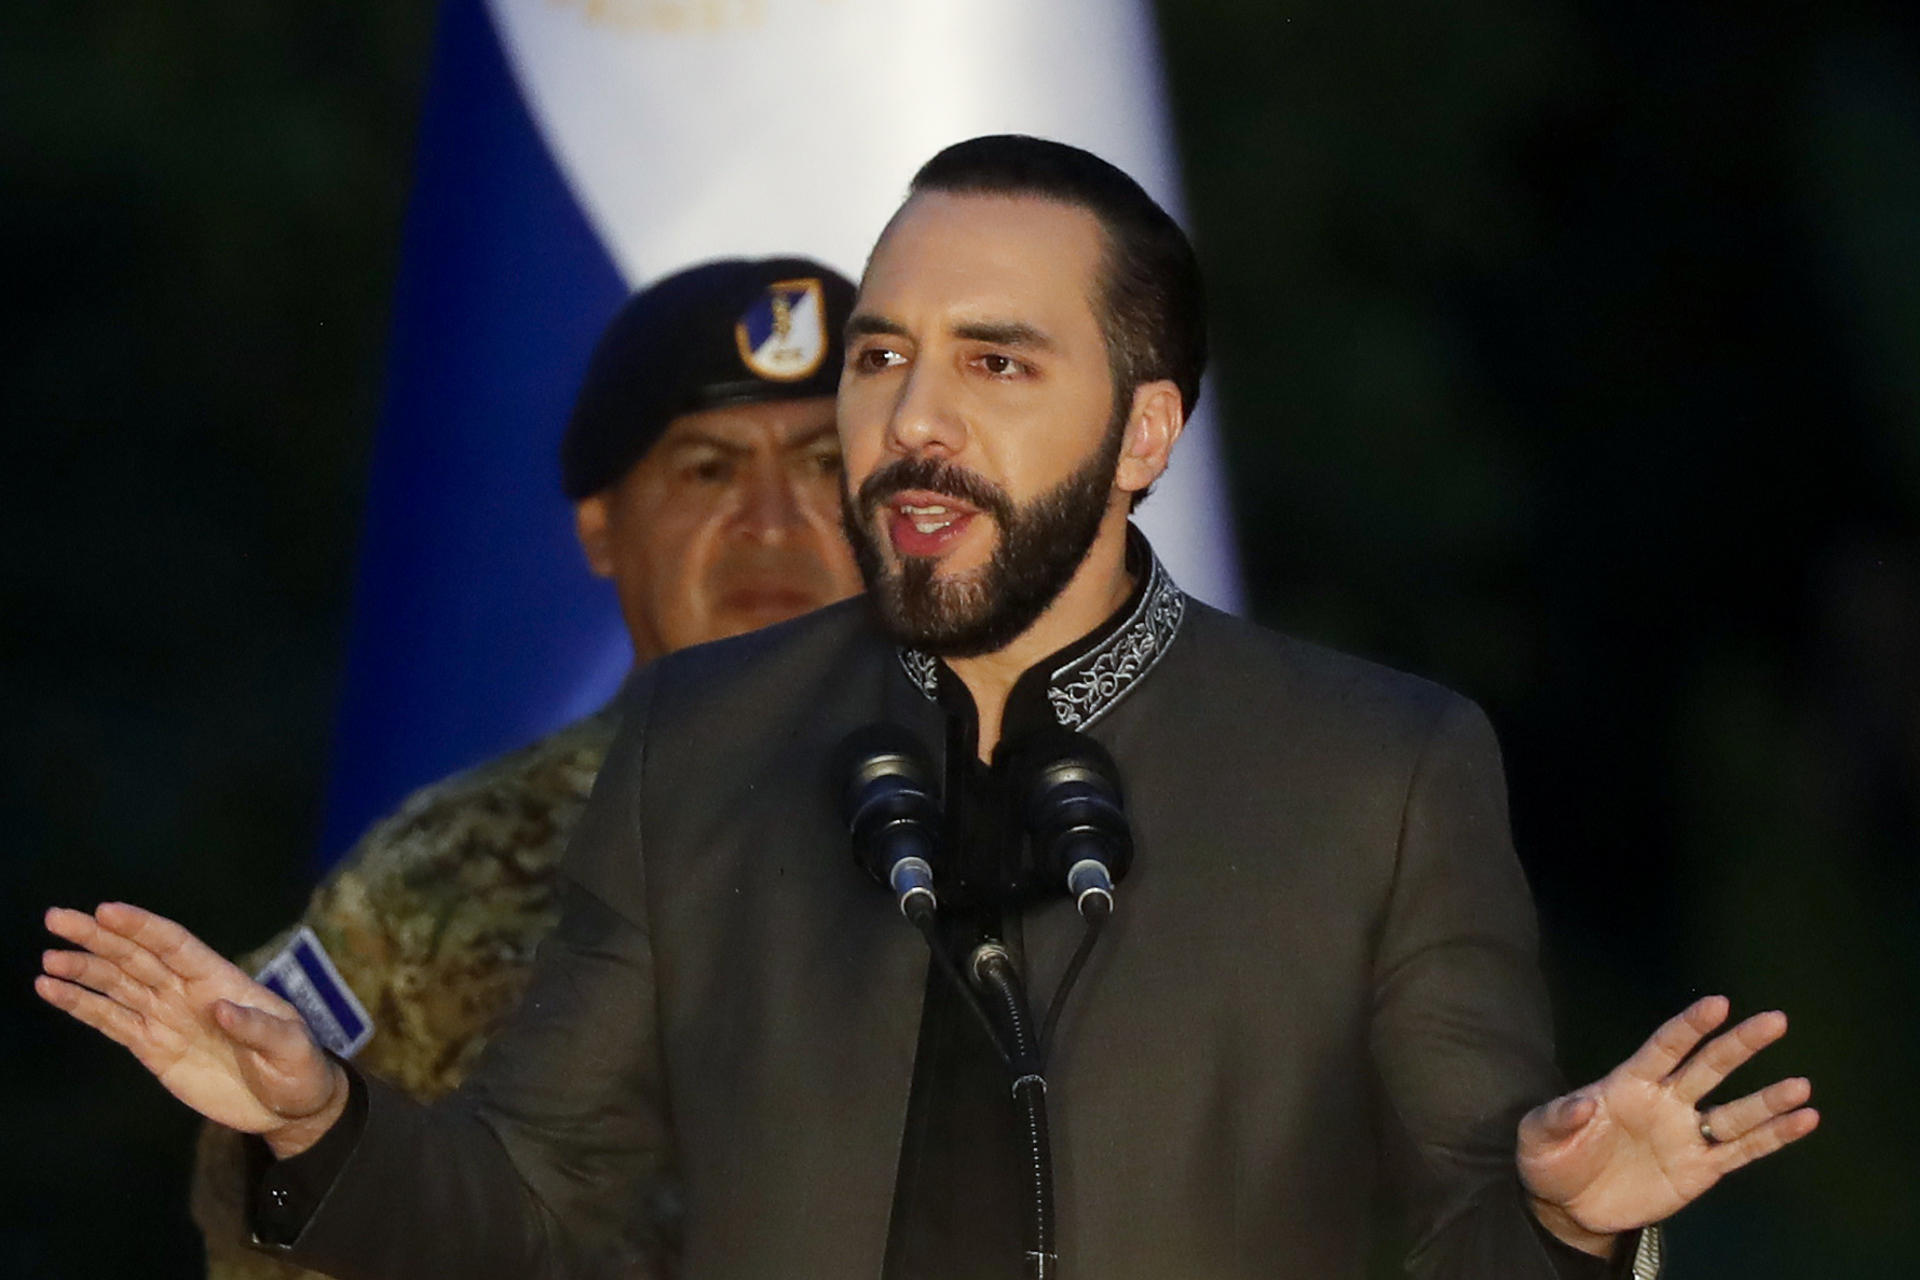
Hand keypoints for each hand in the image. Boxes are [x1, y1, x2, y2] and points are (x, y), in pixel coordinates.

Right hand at [37, 902, 348, 1157]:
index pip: (176, 946)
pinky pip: (111, 1022)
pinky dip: (82, 1006)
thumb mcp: (292, 1047)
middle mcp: (187, 992)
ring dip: (83, 969)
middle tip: (57, 918)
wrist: (287, 1107)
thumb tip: (220, 1007)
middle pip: (137, 957)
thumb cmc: (298, 1068)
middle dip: (98, 938)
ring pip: (117, 985)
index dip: (142, 927)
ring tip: (48, 958)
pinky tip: (53, 990)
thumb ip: (257, 1027)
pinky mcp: (152, 1048)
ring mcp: (167, 1018)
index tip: (106, 910)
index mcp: (221, 981)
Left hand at [1517, 995, 1817, 1254]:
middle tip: (1775, 1021)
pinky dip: (1773, 1137)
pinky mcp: (1699, 1170)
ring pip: (1734, 1112)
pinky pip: (1741, 1151)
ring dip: (1768, 1100)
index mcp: (1627, 1084)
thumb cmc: (1551, 1158)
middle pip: (1708, 1067)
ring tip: (1802, 1086)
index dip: (1689, 1026)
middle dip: (1740, 1044)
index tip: (1718, 1003)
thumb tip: (1586, 1102)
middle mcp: (1664, 1102)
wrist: (1567, 1205)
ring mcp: (1684, 1135)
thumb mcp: (1538, 1136)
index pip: (1664, 1047)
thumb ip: (1559, 1117)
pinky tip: (1804, 1120)